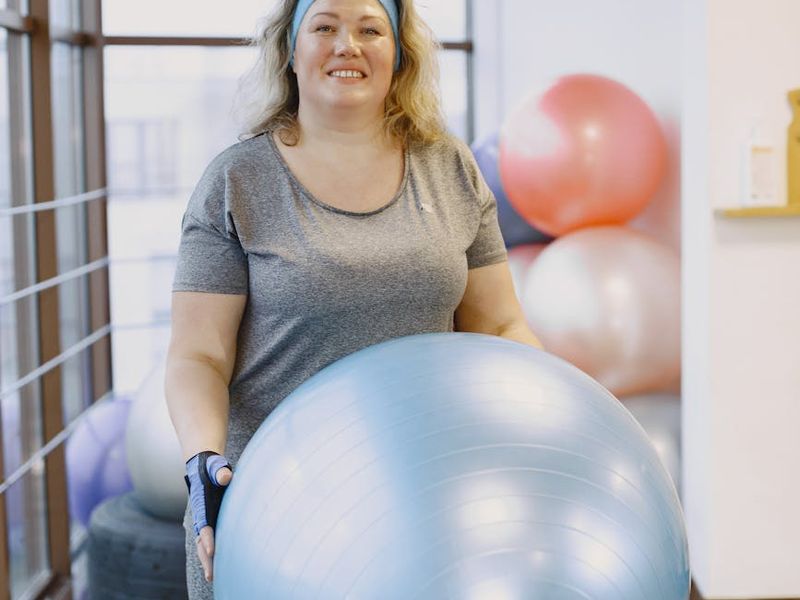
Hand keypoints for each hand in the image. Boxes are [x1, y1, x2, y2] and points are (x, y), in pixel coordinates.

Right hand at [185, 451, 232, 581]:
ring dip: (207, 560)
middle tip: (211, 575)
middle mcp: (200, 515)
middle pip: (201, 540)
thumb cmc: (211, 467)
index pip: (204, 524)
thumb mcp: (216, 466)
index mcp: (202, 504)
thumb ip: (220, 471)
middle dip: (206, 558)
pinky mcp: (207, 521)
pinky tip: (215, 566)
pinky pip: (206, 540)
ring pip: (202, 544)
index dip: (208, 537)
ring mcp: (203, 519)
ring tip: (212, 578)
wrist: (202, 467)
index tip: (212, 550)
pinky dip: (208, 554)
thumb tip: (226, 476)